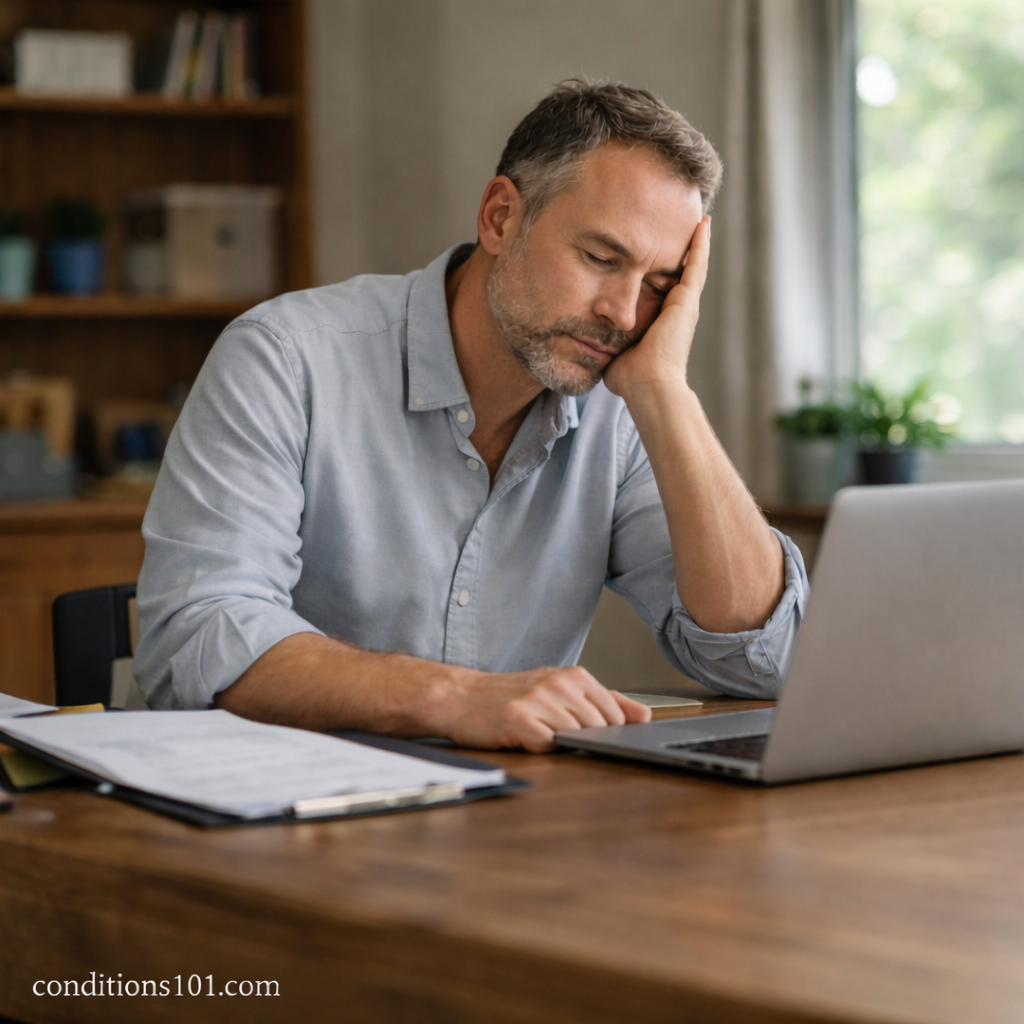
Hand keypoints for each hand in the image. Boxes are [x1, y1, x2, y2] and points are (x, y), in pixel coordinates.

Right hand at [438, 665, 651, 752]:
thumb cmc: (513, 697)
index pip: (616, 714)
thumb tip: (644, 716)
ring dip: (561, 744)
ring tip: (540, 733)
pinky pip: (548, 745)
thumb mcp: (562, 691)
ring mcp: (539, 700)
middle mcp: (559, 684)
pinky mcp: (519, 720)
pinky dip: (540, 749)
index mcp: (575, 676)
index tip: (595, 738)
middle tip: (558, 736)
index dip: (608, 733)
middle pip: (600, 728)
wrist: (462, 697)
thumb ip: (606, 702)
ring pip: (577, 737)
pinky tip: (526, 739)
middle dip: (586, 740)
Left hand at [603, 215, 710, 398]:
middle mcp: (677, 311)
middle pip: (678, 272)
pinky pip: (696, 265)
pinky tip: (703, 223)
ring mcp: (685, 305)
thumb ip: (605, 342)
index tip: (657, 251)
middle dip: (678, 249)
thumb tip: (590, 343)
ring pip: (691, 265)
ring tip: (698, 218)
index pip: (661, 288)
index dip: (661, 269)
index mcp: (662, 322)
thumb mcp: (614, 351)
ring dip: (694, 242)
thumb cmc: (630, 378)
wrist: (648, 386)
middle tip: (680, 223)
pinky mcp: (687, 302)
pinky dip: (700, 244)